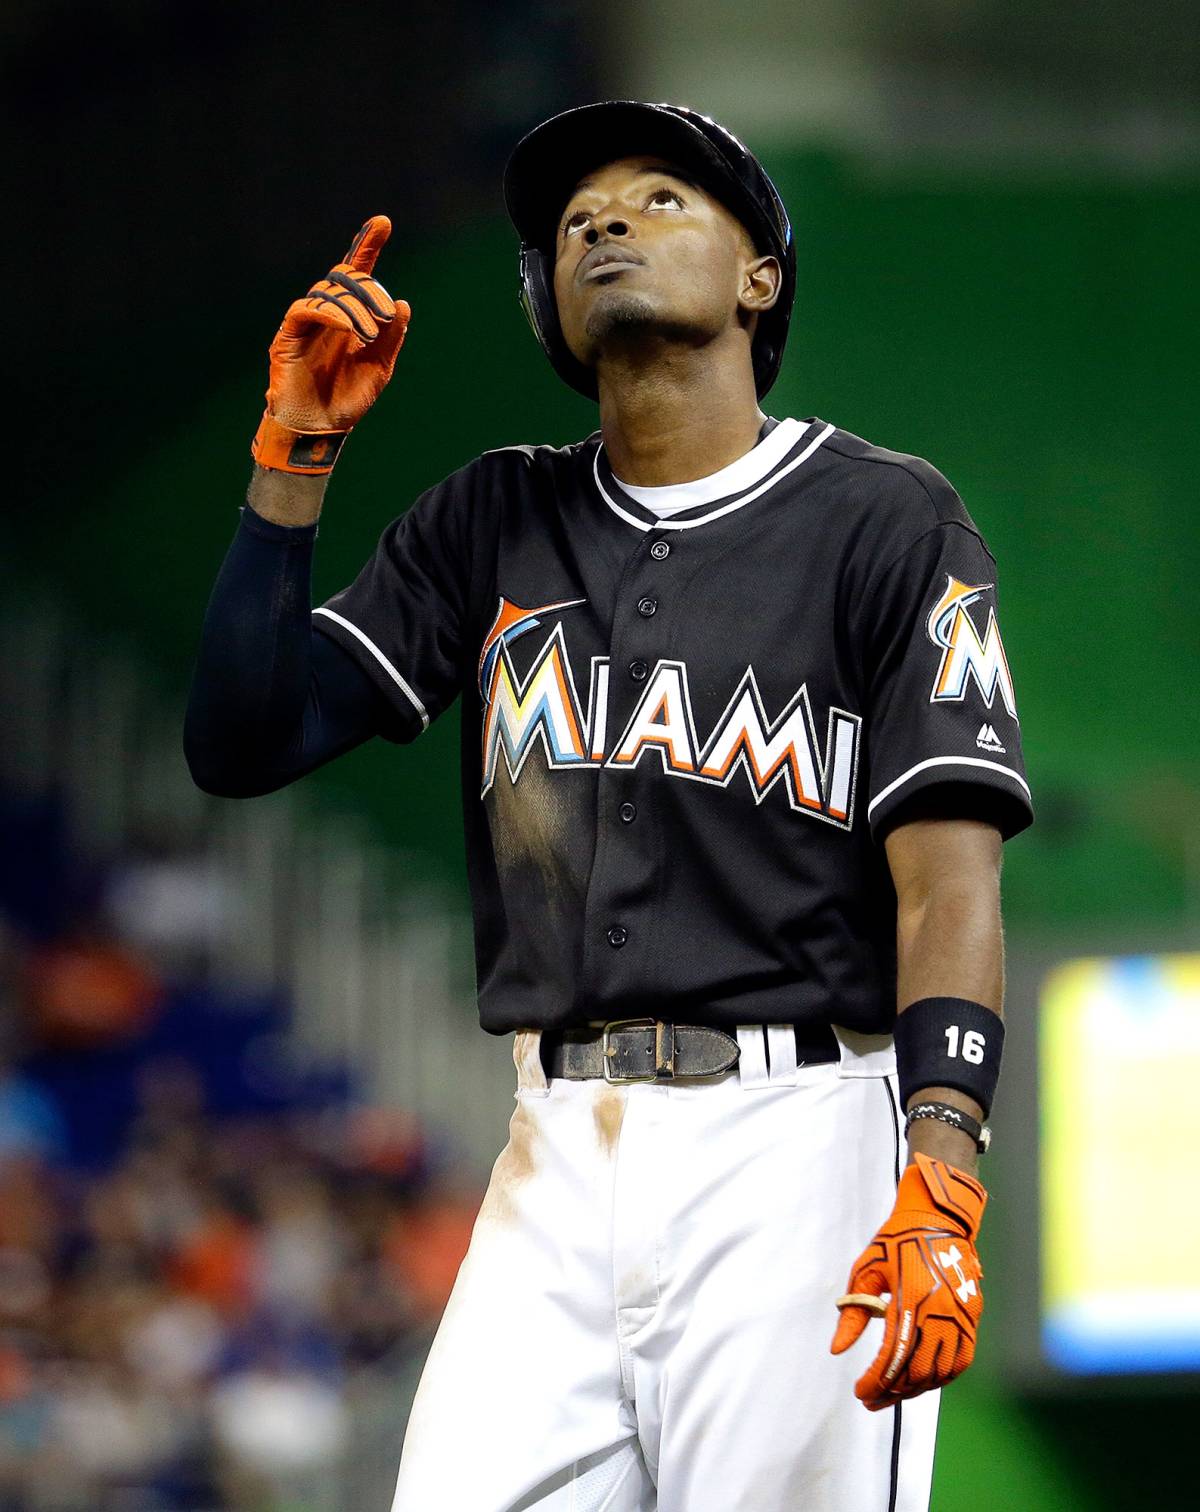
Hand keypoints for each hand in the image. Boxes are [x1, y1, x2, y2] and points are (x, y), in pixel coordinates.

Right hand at [252, 216, 410, 472]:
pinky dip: (330, 313)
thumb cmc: (347, 399)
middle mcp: (326, 313)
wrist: (321, 430)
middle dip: (368, 288)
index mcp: (349, 316)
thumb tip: (403, 304)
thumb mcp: (380, 367)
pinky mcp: (288, 334)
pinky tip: (349, 329)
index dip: (367, 245)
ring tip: (369, 333)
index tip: (383, 223)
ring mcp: (306, 321)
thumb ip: (392, 337)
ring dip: (354, 307)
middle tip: (384, 312)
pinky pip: (305, 308)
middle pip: (344, 277)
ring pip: (328, 292)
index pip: (356, 273)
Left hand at [830, 1152, 986, 1409]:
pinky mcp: (972, 1317)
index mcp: (911, 1299)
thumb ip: (853, 1312)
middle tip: (871, 1400)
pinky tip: (921, 1382)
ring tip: (892, 1394)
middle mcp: (941, 1312)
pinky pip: (961, 1360)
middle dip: (891, 1392)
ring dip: (915, 1389)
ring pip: (940, 1371)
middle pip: (917, 1371)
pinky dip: (941, 1377)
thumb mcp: (866, 1269)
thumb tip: (838, 1350)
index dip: (876, 1381)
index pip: (893, 1357)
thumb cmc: (896, 1240)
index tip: (860, 1392)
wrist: (938, 1218)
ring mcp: (961, 1317)